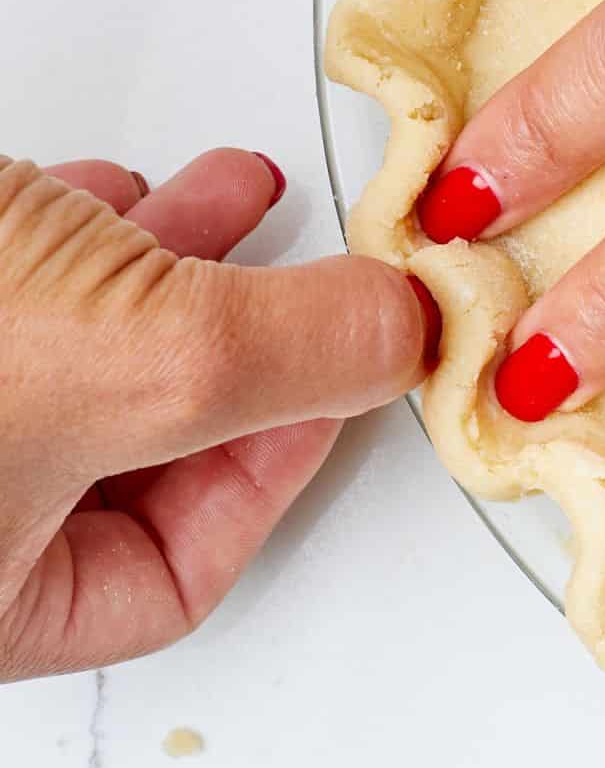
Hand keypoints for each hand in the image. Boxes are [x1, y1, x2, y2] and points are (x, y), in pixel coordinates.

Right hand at [0, 150, 439, 676]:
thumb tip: (403, 333)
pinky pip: (25, 290)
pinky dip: (93, 234)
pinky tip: (131, 186)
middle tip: (314, 298)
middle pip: (136, 462)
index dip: (272, 479)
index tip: (334, 389)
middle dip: (239, 356)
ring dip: (176, 273)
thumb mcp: (143, 360)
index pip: (167, 582)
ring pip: (85, 360)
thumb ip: (295, 355)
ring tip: (246, 206)